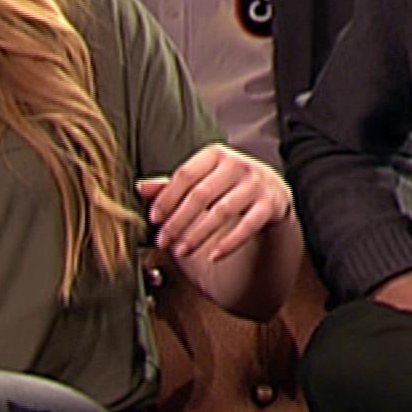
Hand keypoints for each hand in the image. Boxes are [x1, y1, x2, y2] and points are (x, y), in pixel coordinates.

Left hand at [135, 143, 291, 261]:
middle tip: (163, 242)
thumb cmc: (227, 184)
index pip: (185, 175)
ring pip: (222, 212)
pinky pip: (248, 226)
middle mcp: (237, 164)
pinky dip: (228, 243)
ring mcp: (256, 184)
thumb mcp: (201, 179)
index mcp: (215, 154)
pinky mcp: (271, 204)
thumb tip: (140, 188)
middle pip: (200, 195)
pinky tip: (213, 256)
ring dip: (198, 235)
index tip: (153, 219)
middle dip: (178, 221)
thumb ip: (172, 185)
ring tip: (181, 252)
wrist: (272, 188)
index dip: (166, 198)